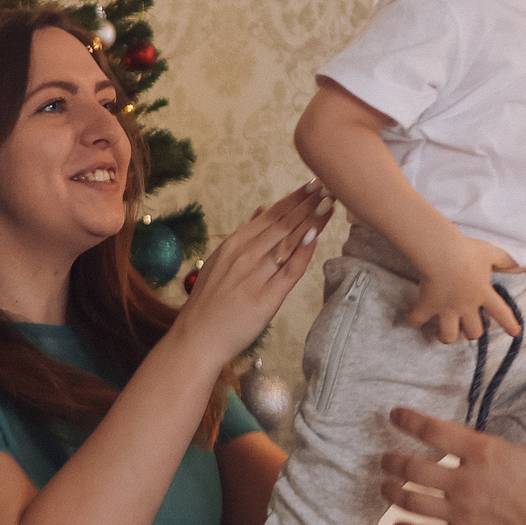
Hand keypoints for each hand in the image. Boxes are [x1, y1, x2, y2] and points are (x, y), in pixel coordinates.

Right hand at [170, 183, 332, 361]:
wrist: (196, 338)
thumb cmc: (209, 302)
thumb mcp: (220, 261)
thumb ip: (243, 236)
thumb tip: (262, 210)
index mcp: (233, 244)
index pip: (271, 215)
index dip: (295, 199)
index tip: (313, 186)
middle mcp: (244, 255)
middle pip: (283, 224)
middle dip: (308, 204)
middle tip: (328, 188)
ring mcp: (255, 275)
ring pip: (288, 242)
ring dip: (310, 221)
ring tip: (329, 204)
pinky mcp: (266, 298)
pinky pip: (290, 270)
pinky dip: (304, 252)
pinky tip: (316, 236)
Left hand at [380, 367, 525, 524]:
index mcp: (486, 455)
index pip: (435, 431)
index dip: (410, 420)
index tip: (395, 415)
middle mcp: (465, 483)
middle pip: (413, 468)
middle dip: (393, 461)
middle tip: (384, 458)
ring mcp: (460, 515)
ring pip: (412, 502)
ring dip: (392, 493)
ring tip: (383, 487)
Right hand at [407, 238, 524, 342]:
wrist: (442, 253)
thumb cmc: (467, 251)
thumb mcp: (491, 252)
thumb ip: (506, 260)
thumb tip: (525, 263)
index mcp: (483, 293)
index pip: (502, 312)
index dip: (509, 324)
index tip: (515, 333)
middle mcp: (466, 306)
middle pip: (473, 332)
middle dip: (471, 333)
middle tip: (466, 326)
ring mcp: (447, 309)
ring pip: (448, 336)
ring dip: (446, 336)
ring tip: (443, 331)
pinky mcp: (428, 306)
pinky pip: (418, 319)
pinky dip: (414, 319)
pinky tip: (412, 316)